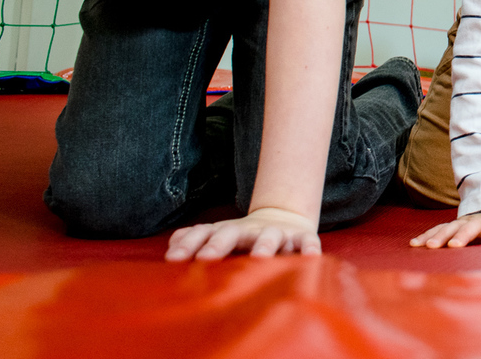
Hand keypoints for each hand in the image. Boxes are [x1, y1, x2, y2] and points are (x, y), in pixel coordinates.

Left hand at [164, 207, 320, 261]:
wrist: (285, 219)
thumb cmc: (244, 238)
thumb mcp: (220, 236)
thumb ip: (195, 241)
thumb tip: (171, 248)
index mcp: (227, 231)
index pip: (204, 233)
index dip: (189, 244)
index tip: (174, 260)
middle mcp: (250, 230)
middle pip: (232, 232)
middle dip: (219, 244)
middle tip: (206, 258)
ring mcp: (277, 233)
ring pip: (271, 236)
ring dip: (264, 245)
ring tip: (259, 258)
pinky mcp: (302, 239)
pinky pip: (307, 242)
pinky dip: (309, 248)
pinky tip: (309, 257)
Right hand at [410, 208, 480, 248]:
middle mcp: (479, 221)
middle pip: (470, 227)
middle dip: (462, 236)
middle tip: (453, 246)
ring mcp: (464, 222)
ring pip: (449, 228)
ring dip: (439, 237)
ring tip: (428, 247)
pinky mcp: (453, 225)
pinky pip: (437, 230)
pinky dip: (426, 236)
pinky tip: (414, 245)